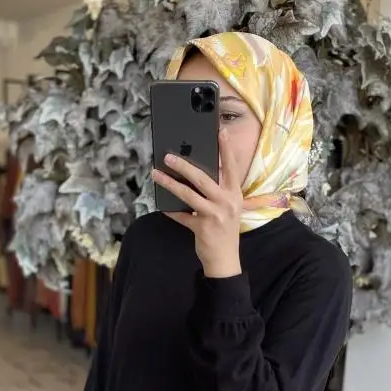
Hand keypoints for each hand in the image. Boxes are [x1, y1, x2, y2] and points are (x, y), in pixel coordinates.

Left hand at [151, 130, 242, 277]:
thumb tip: (197, 171)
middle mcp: (226, 202)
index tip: (219, 131)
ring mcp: (214, 215)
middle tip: (168, 156)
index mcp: (234, 194)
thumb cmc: (225, 229)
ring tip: (156, 174)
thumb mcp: (228, 206)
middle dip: (184, 166)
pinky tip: (161, 205)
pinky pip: (181, 216)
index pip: (231, 167)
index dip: (226, 149)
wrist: (225, 258)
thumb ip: (218, 190)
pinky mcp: (202, 228)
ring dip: (170, 183)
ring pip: (188, 195)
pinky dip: (170, 211)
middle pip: (203, 179)